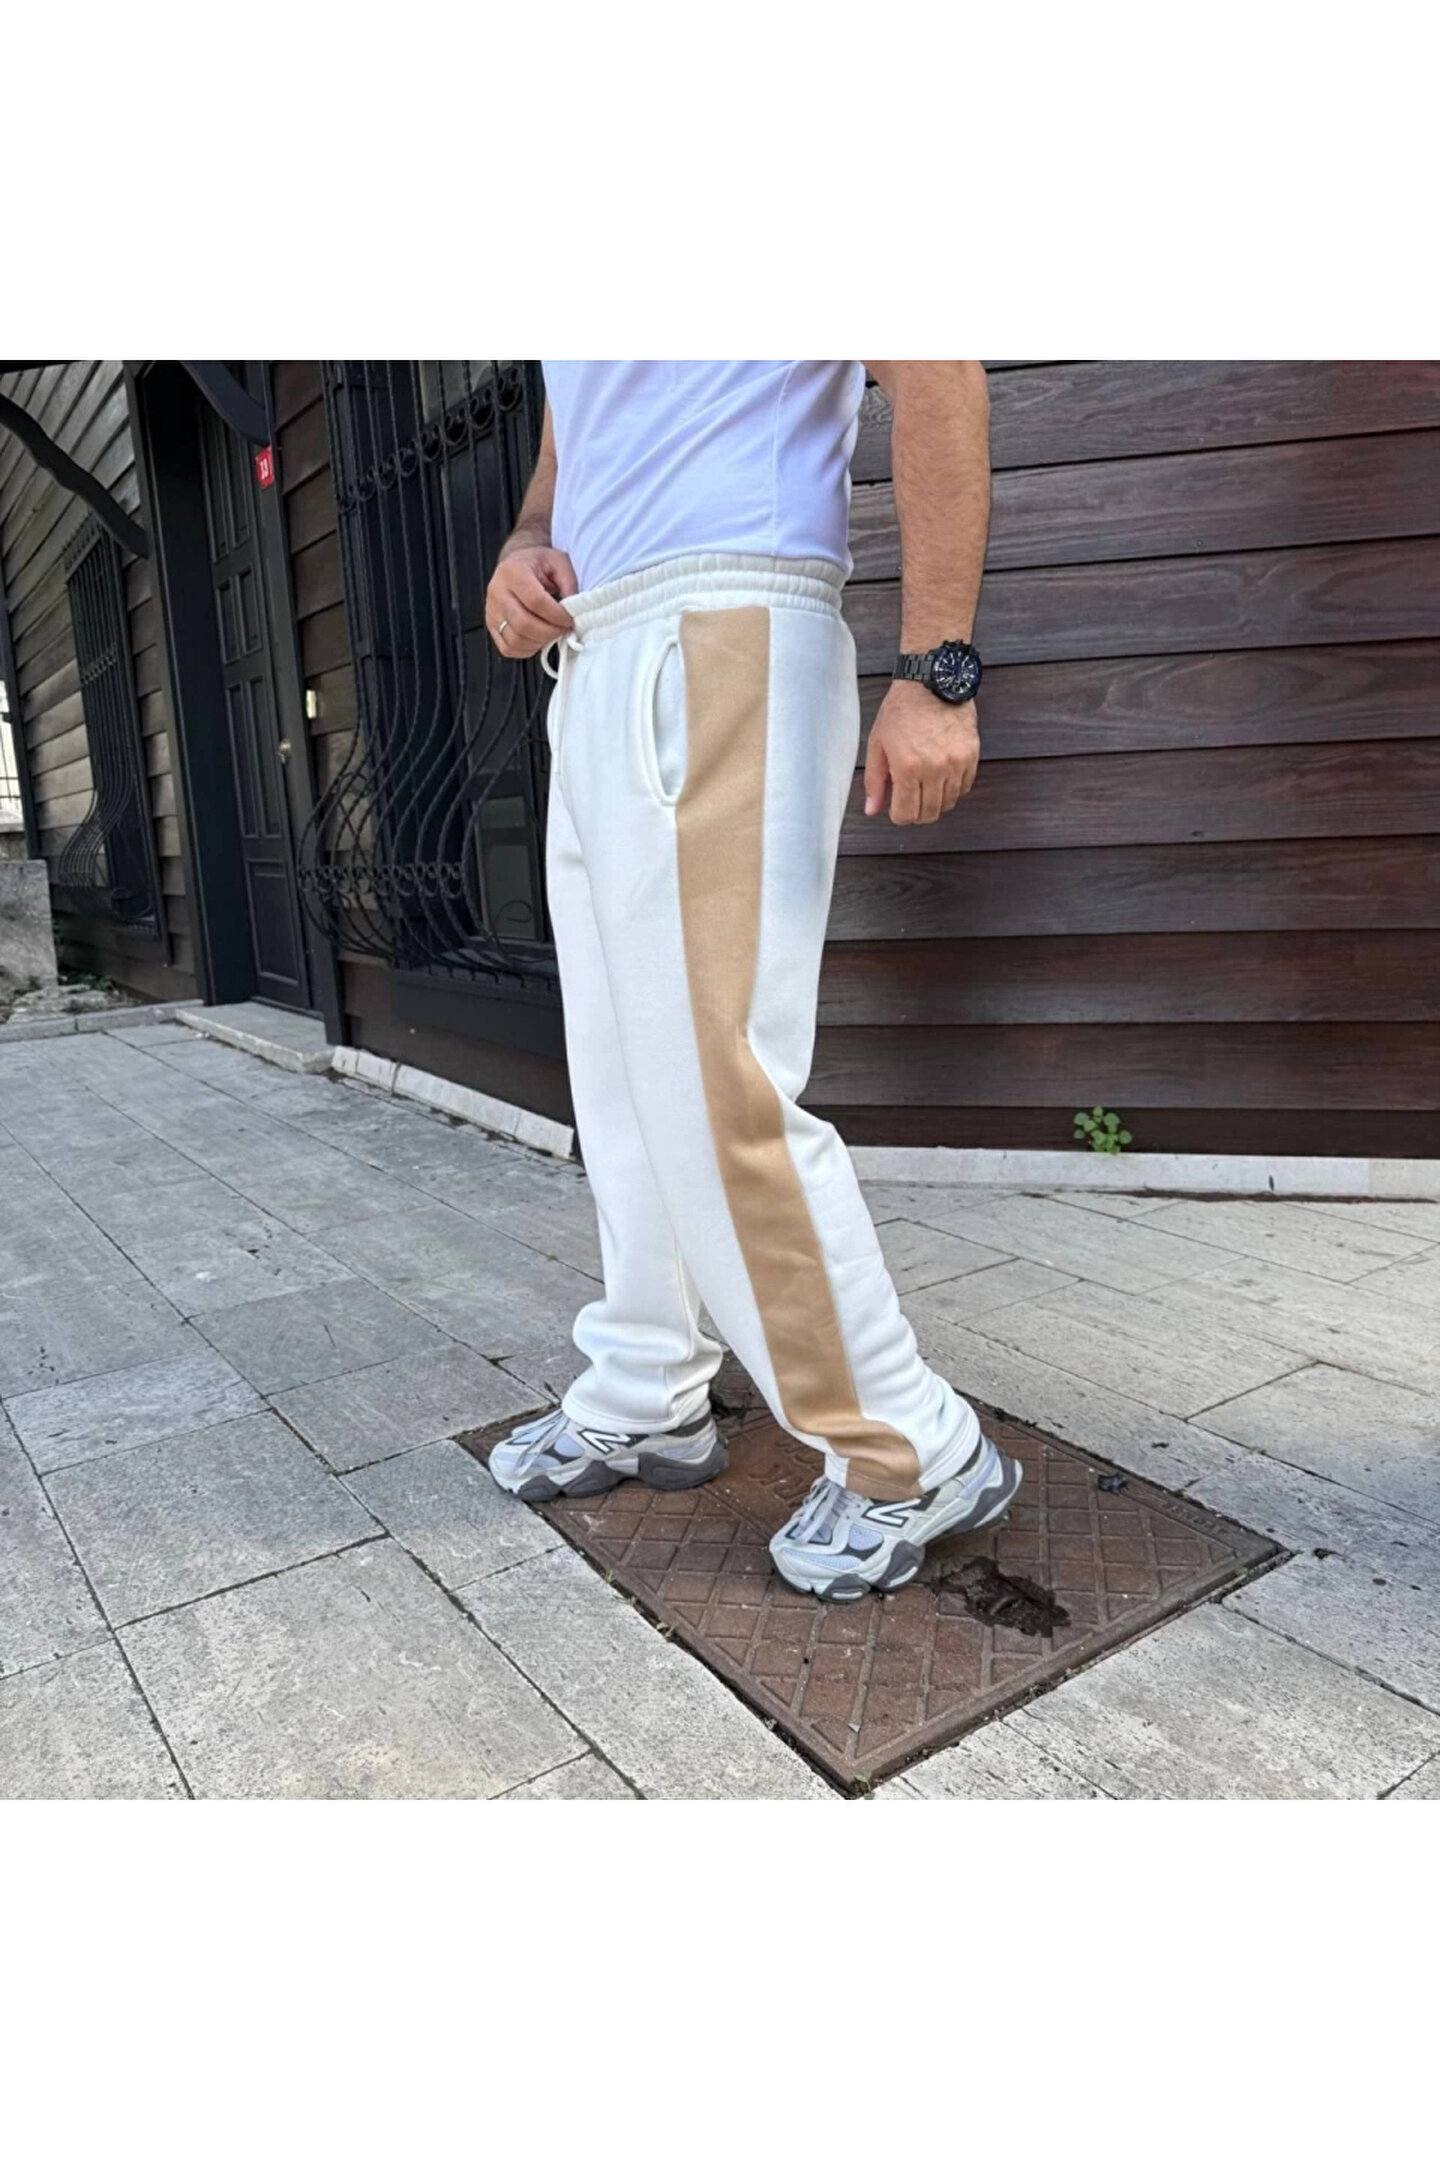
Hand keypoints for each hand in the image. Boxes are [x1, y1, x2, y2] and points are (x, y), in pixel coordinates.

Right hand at [485, 546, 578, 659]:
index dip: (556, 615)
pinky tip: (538, 640)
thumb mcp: (559, 563)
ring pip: (515, 639)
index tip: (569, 619)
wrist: (516, 562)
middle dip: (549, 632)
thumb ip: (569, 584)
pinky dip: (526, 650)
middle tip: (563, 629)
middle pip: (523, 623)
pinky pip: (507, 648)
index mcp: (514, 572)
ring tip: (552, 633)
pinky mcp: (491, 625)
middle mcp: (497, 592)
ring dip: (539, 642)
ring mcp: (491, 611)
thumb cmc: (538, 563)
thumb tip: (574, 610)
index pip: (535, 601)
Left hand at [864, 680, 979, 823]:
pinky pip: (965, 787)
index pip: (906, 814)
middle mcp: (934, 768)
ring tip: (925, 783)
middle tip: (910, 798)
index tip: (897, 807)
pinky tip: (941, 775)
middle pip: (929, 814)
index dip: (898, 815)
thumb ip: (875, 780)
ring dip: (936, 801)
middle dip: (917, 812)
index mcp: (907, 767)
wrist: (931, 681)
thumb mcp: (878, 744)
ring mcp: (955, 763)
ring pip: (949, 803)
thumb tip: (872, 810)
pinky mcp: (971, 755)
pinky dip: (953, 788)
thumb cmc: (901, 710)